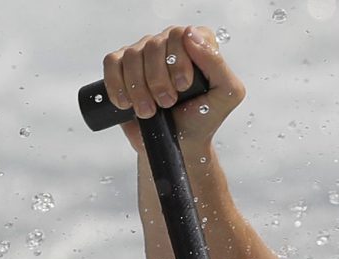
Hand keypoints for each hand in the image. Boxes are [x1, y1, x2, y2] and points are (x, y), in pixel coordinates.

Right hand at [101, 26, 245, 150]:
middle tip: (167, 103)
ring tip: (150, 111)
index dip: (178, 60)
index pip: (181, 34)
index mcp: (197, 45)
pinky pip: (111, 63)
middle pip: (155, 44)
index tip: (184, 86)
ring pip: (132, 55)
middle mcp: (169, 44)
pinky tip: (127, 104)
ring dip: (139, 89)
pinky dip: (117, 85)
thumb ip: (218, 64)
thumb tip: (190, 34)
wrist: (179, 143)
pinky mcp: (122, 66)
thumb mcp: (227, 94)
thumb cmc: (203, 118)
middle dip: (159, 79)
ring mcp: (144, 53)